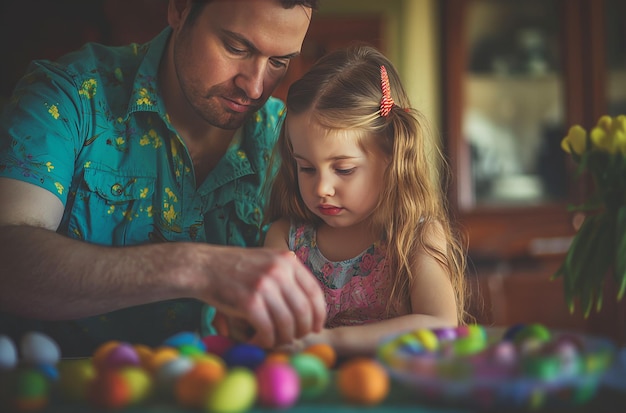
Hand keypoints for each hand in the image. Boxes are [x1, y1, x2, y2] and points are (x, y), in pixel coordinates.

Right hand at [197, 247, 325, 348]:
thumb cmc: (236, 268)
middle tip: (294, 338)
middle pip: (303, 310)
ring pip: (287, 323)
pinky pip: (267, 329)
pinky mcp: (248, 301)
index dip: (319, 314)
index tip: (316, 327)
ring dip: (283, 338)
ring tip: (275, 341)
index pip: (314, 292)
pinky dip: (266, 341)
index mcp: (287, 260)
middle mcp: (279, 271)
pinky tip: (259, 341)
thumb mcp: (267, 260)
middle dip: (302, 330)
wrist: (204, 266)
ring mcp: (264, 285)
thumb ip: (288, 276)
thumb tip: (311, 305)